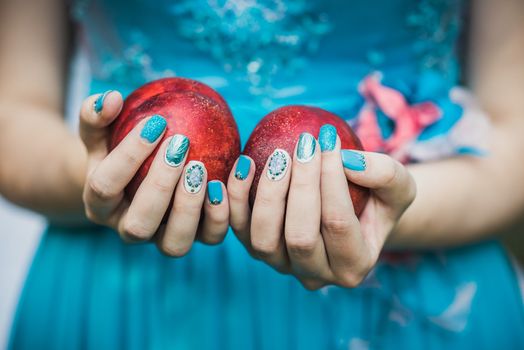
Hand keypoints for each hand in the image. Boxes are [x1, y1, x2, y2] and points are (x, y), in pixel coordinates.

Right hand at [79, 91, 229, 255]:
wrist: (133, 180)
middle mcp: (128, 229)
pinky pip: (210, 237)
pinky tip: (225, 182)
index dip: (129, 155)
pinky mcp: (193, 236)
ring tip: (201, 169)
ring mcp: (161, 238)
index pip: (106, 186)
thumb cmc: (116, 150)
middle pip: (139, 225)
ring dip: (190, 208)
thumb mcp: (100, 133)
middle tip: (180, 144)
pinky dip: (220, 215)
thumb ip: (96, 116)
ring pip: (175, 244)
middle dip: (160, 186)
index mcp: (98, 205)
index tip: (156, 121)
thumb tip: (111, 98)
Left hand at [227, 127, 414, 288]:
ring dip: (268, 193)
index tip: (329, 138)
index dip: (331, 180)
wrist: (352, 213)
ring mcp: (282, 265)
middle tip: (305, 144)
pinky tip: (246, 163)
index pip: (338, 224)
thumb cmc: (377, 198)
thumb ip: (385, 175)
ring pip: (264, 240)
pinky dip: (236, 197)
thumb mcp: (398, 185)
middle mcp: (316, 275)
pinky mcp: (256, 249)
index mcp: (353, 266)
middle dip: (301, 186)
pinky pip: (237, 228)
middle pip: (300, 237)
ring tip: (279, 154)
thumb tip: (347, 162)